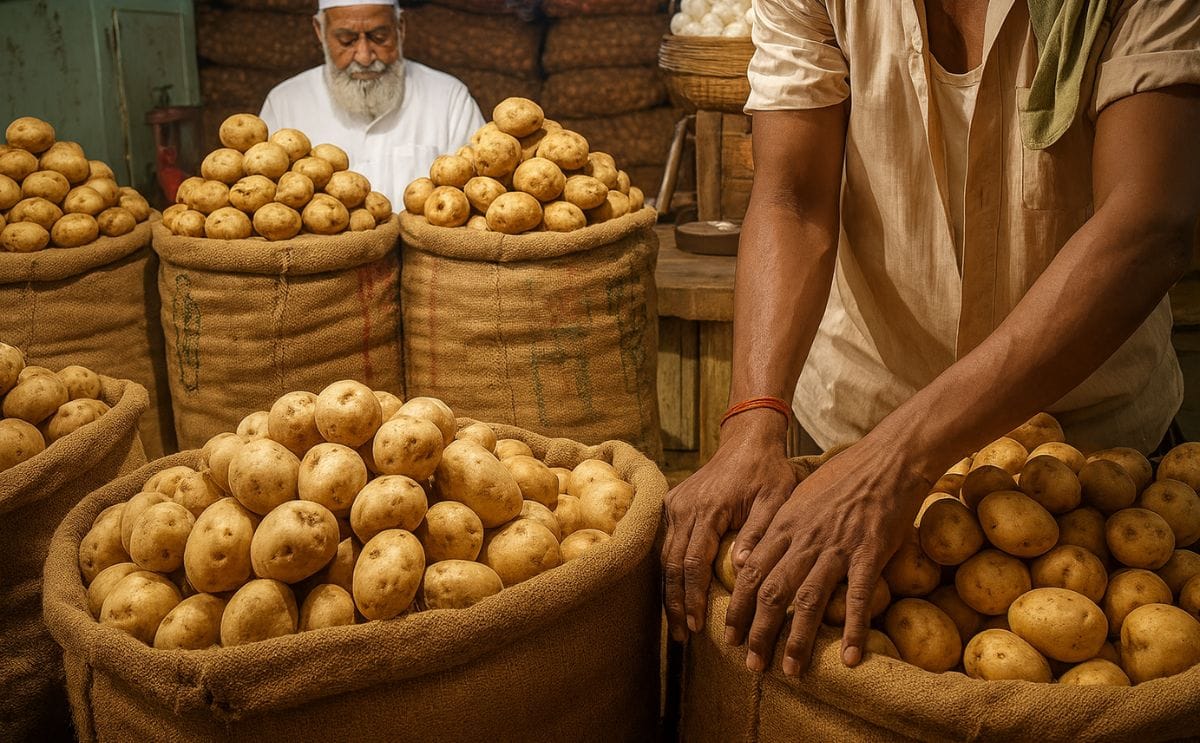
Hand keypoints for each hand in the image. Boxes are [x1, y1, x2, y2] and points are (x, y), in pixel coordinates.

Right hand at [662, 410, 793, 641]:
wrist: (748, 441)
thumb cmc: (768, 471)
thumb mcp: (776, 499)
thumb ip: (759, 531)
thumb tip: (740, 567)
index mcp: (708, 509)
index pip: (693, 562)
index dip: (693, 596)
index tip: (697, 624)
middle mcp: (684, 508)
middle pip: (671, 564)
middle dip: (674, 602)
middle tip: (680, 635)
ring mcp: (674, 505)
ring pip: (664, 556)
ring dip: (668, 591)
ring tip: (674, 623)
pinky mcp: (672, 504)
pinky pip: (665, 543)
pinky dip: (668, 571)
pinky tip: (672, 593)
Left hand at [723, 437, 928, 675]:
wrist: (888, 459)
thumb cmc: (843, 476)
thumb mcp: (798, 495)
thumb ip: (774, 528)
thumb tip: (746, 558)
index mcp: (785, 525)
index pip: (751, 573)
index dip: (737, 607)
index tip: (728, 634)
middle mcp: (805, 539)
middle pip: (772, 592)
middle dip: (758, 632)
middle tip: (750, 664)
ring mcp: (837, 547)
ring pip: (807, 600)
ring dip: (796, 639)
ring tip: (790, 670)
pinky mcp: (870, 553)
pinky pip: (857, 597)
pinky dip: (853, 630)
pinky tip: (849, 658)